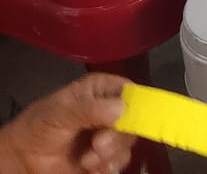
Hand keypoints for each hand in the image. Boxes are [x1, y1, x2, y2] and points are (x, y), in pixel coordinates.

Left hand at [0, 74, 135, 173]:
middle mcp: (111, 110)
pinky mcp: (106, 157)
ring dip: (110, 154)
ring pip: (128, 143)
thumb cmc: (39, 126)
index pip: (131, 92)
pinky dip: (107, 167)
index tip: (126, 121)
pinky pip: (119, 162)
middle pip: (134, 120)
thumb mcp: (60, 112)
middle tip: (97, 145)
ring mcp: (109, 135)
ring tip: (86, 160)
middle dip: (117, 137)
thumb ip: (89, 109)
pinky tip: (90, 169)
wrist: (23, 159)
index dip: (135, 106)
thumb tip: (122, 110)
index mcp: (102, 91)